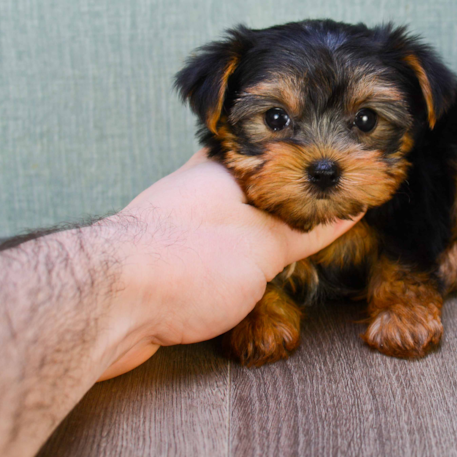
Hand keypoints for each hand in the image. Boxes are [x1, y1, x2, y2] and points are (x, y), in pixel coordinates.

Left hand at [97, 149, 362, 379]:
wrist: (107, 307)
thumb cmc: (186, 261)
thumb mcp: (265, 245)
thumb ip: (306, 230)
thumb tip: (349, 210)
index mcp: (221, 167)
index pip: (276, 150)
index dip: (309, 165)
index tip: (339, 184)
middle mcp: (195, 188)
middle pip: (255, 186)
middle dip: (288, 204)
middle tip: (324, 222)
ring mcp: (175, 224)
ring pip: (230, 222)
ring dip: (259, 240)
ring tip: (294, 261)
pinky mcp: (161, 262)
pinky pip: (211, 253)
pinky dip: (234, 266)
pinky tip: (250, 285)